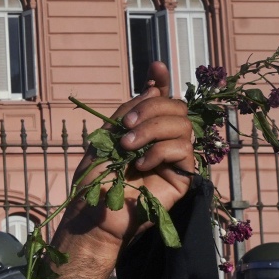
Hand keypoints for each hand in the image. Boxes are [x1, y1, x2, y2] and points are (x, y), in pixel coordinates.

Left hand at [63, 61, 197, 247]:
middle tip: (125, 128)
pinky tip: (140, 166)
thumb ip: (128, 113)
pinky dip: (159, 152)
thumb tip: (154, 88)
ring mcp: (175, 158)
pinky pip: (183, 150)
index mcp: (144, 129)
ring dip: (151, 130)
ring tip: (128, 148)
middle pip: (176, 107)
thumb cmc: (95, 180)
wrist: (94, 213)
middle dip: (150, 109)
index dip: (161, 80)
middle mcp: (163, 140)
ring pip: (183, 125)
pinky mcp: (183, 177)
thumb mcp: (105, 138)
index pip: (161, 99)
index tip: (155, 65)